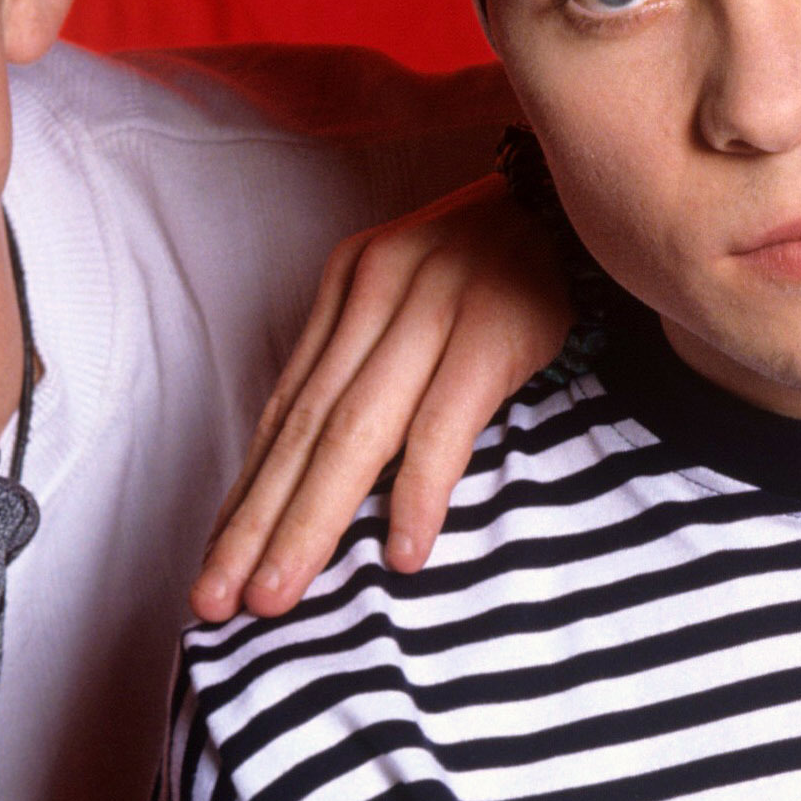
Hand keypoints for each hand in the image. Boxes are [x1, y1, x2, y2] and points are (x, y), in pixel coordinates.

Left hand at [191, 179, 574, 620]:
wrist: (590, 197)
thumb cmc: (509, 266)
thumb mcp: (423, 296)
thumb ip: (373, 364)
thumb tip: (318, 469)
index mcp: (351, 285)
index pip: (285, 412)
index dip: (244, 498)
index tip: (210, 571)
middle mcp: (378, 290)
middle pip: (305, 430)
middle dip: (255, 525)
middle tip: (216, 603)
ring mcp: (434, 306)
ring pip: (355, 433)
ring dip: (311, 521)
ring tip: (278, 595)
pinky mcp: (494, 329)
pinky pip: (446, 422)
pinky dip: (420, 489)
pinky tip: (402, 552)